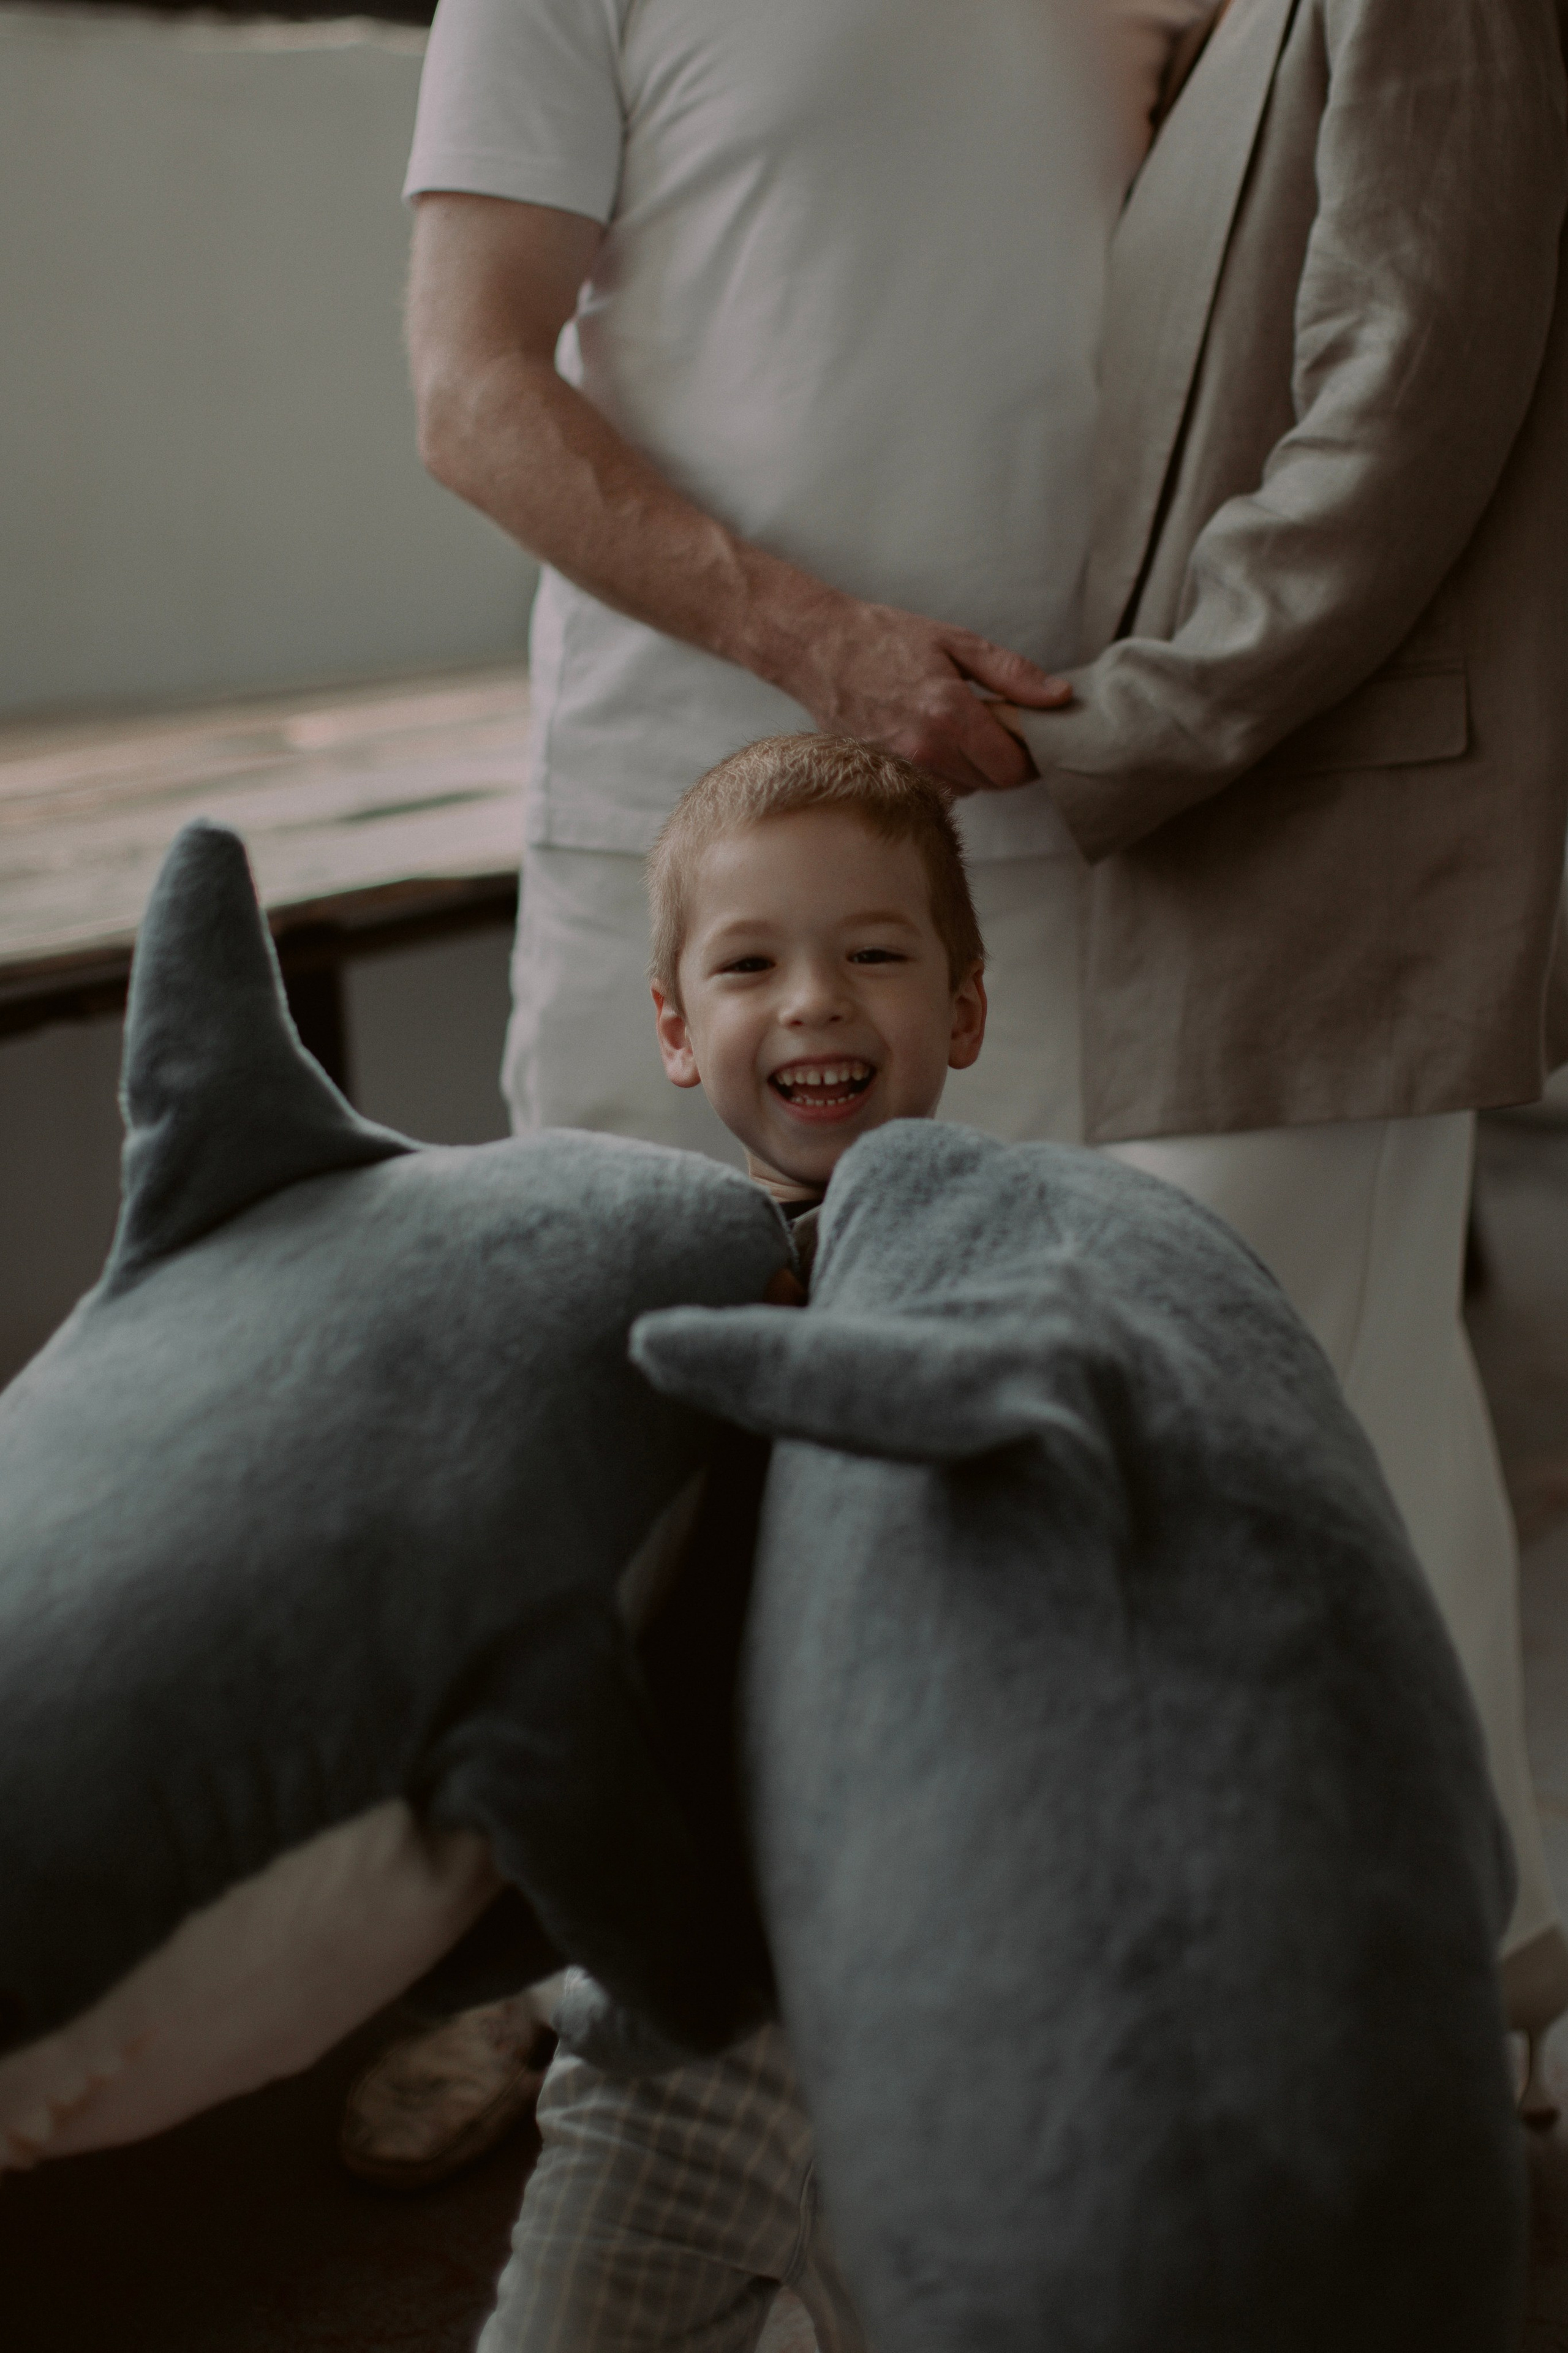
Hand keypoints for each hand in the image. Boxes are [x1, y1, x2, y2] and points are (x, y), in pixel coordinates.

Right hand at [755, 585, 1070, 795]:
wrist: (817, 649)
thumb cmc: (885, 638)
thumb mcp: (956, 642)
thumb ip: (1012, 673)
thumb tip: (1059, 697)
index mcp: (950, 715)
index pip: (1011, 770)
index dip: (1029, 758)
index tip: (1029, 736)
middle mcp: (926, 751)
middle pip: (991, 784)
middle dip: (1004, 759)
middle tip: (997, 724)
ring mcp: (902, 768)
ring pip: (964, 789)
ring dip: (974, 766)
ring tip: (962, 727)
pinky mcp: (884, 775)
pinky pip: (934, 787)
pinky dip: (946, 770)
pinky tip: (935, 738)